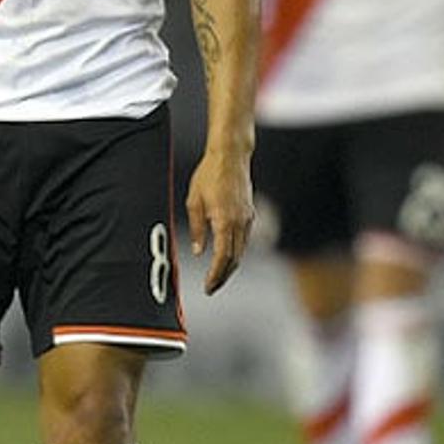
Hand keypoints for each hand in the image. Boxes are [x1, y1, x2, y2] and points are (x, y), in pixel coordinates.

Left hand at [185, 145, 253, 294]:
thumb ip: (197, 228)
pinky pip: (244, 239)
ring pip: (241, 250)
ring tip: (218, 277)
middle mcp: (240, 222)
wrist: (230, 156)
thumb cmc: (209, 174)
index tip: (208, 287)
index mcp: (225, 220)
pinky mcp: (250, 213)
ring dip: (230, 266)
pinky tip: (227, 256)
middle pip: (234, 258)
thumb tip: (198, 250)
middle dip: (223, 276)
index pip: (222, 257)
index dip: (216, 275)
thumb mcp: (194, 201)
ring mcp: (247, 218)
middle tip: (212, 288)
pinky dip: (236, 252)